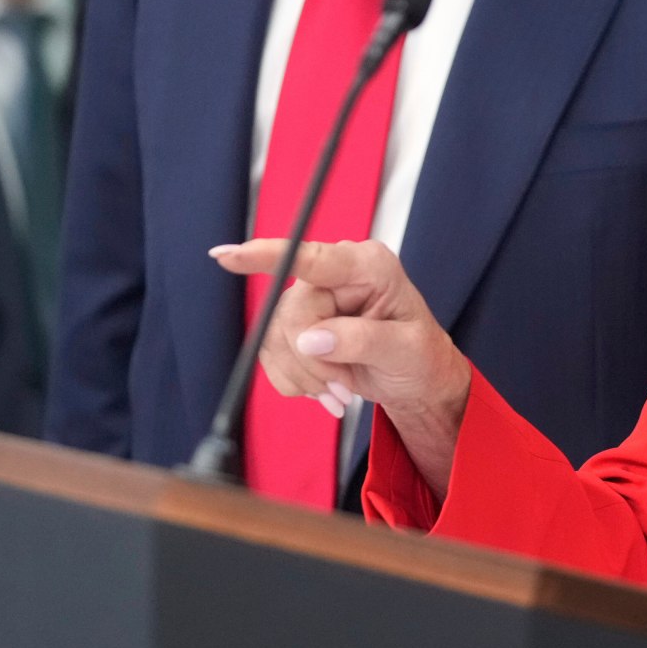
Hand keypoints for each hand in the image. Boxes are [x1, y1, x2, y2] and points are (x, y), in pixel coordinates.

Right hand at [210, 239, 473, 494]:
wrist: (415, 380)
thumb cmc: (420, 357)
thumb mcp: (405, 351)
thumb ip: (361, 340)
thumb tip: (311, 339)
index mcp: (368, 266)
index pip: (310, 258)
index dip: (266, 255)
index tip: (226, 256)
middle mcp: (335, 277)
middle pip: (291, 314)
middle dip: (312, 361)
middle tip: (342, 387)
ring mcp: (313, 300)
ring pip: (276, 338)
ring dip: (305, 376)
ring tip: (340, 391)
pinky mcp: (296, 326)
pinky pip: (272, 354)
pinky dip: (295, 381)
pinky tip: (323, 389)